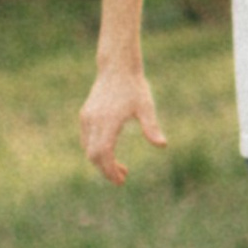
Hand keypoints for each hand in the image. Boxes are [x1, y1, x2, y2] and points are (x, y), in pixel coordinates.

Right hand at [81, 61, 165, 184]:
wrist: (117, 67)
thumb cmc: (135, 87)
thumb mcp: (146, 107)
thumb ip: (152, 127)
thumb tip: (162, 145)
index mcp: (108, 122)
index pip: (103, 154)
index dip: (110, 170)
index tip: (121, 180)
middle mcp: (93, 122)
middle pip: (93, 155)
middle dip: (106, 170)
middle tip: (122, 178)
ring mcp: (87, 118)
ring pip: (88, 148)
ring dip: (101, 161)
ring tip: (120, 168)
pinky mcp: (85, 115)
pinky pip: (87, 139)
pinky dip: (96, 150)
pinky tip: (110, 153)